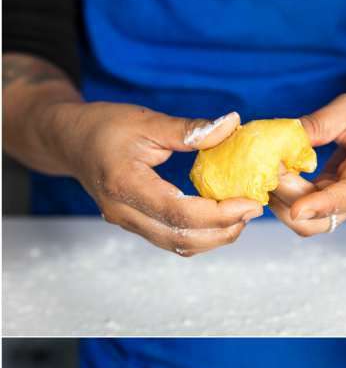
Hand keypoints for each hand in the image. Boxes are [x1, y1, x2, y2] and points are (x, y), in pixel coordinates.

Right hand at [40, 102, 262, 254]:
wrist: (69, 140)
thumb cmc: (103, 125)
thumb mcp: (146, 121)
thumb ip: (189, 130)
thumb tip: (232, 124)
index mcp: (124, 184)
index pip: (180, 213)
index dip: (220, 214)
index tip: (250, 202)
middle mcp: (122, 211)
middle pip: (182, 239)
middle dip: (224, 230)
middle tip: (253, 209)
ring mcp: (126, 223)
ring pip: (179, 246)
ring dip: (216, 237)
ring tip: (241, 215)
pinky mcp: (135, 226)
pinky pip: (173, 241)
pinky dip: (202, 235)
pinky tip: (220, 218)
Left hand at [282, 92, 345, 234]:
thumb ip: (320, 122)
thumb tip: (285, 135)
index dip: (321, 205)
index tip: (297, 209)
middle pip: (322, 221)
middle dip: (288, 200)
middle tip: (269, 165)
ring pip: (311, 221)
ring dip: (284, 201)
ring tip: (272, 166)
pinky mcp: (338, 202)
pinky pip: (310, 210)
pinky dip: (289, 196)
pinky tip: (280, 172)